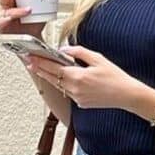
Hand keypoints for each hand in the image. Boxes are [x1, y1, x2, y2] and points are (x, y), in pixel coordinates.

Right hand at [0, 0, 61, 38]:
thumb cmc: (33, 18)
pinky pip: (3, 23)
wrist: (33, 36)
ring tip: (29, 9)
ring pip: (6, 10)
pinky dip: (8, 22)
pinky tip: (15, 21)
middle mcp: (7, 4)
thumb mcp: (42, 4)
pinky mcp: (4, 27)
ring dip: (16, 9)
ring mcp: (5, 16)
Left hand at [26, 44, 143, 109]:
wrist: (126, 95)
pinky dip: (64, 84)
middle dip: (39, 69)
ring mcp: (77, 98)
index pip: (53, 68)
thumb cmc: (115, 77)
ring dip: (50, 77)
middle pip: (52, 78)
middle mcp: (75, 89)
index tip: (31, 57)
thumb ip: (79, 53)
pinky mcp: (81, 104)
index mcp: (78, 77)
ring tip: (41, 69)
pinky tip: (61, 78)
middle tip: (29, 62)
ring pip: (59, 86)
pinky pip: (68, 92)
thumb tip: (64, 50)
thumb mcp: (98, 58)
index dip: (40, 63)